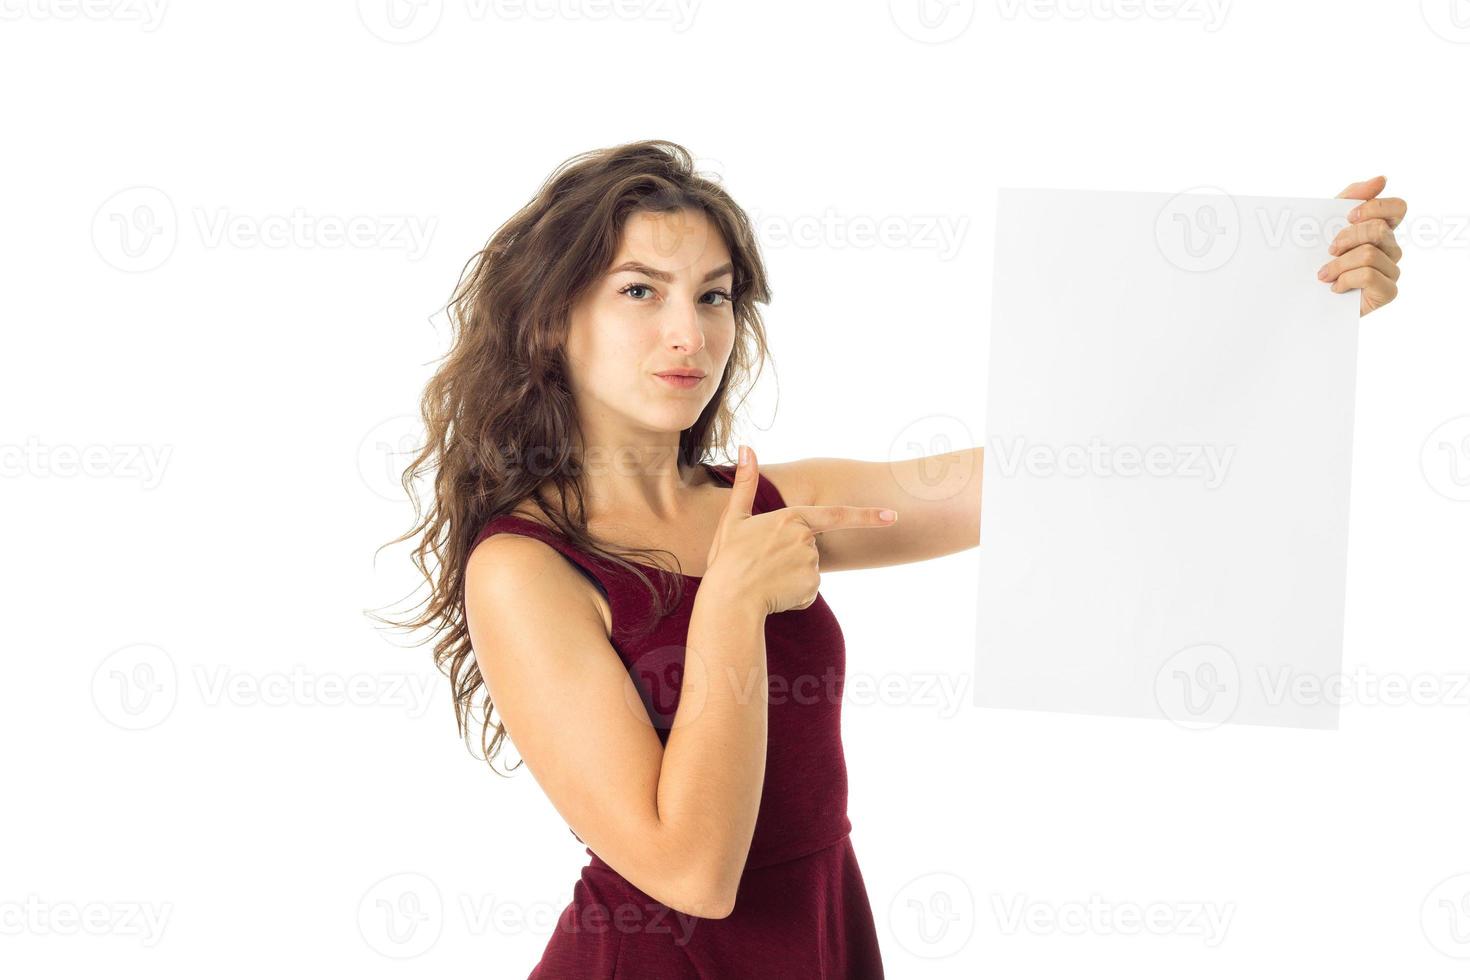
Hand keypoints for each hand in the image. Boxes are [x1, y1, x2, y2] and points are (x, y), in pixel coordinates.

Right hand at [704, 445, 897, 615]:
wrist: (729, 600)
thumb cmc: (728, 559)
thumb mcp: (734, 517)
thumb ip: (745, 482)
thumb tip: (745, 447)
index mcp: (791, 518)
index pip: (836, 515)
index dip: (867, 516)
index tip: (892, 516)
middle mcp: (806, 540)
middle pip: (809, 546)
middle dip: (790, 555)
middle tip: (761, 562)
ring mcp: (812, 565)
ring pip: (808, 569)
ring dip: (790, 575)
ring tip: (765, 578)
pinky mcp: (811, 587)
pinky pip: (806, 589)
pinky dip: (792, 593)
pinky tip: (774, 593)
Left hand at [1319, 175, 1404, 316]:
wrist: (1301, 299)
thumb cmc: (1315, 259)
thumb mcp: (1327, 223)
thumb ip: (1352, 198)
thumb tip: (1382, 179)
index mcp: (1381, 229)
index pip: (1398, 208)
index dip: (1376, 208)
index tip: (1349, 216)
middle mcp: (1391, 249)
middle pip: (1378, 230)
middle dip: (1346, 238)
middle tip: (1329, 251)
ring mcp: (1392, 271)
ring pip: (1369, 254)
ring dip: (1338, 265)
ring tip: (1323, 275)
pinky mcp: (1388, 292)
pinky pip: (1369, 276)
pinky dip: (1345, 280)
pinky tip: (1335, 288)